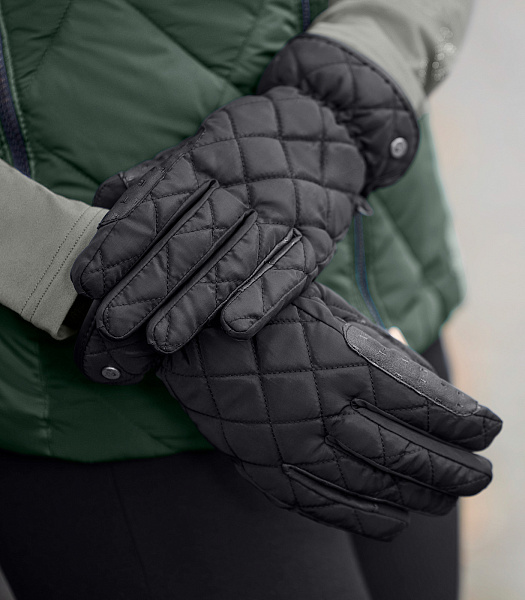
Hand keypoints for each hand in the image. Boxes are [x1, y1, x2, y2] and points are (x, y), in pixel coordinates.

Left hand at [71, 35, 417, 357]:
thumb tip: (105, 199)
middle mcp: (241, 186)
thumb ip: (158, 174)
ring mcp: (281, 211)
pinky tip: (235, 326)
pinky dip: (264, 296)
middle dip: (148, 284)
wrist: (329, 124)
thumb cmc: (251, 144)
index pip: (156, 205)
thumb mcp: (203, 143)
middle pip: (189, 240)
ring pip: (234, 260)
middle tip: (114, 324)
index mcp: (206, 160)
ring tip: (162, 339)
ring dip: (196, 301)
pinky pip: (292, 268)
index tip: (90, 280)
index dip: (120, 244)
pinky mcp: (316, 234)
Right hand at [156, 283, 501, 539]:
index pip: (430, 406)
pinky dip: (366, 519)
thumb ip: (382, 354)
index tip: (488, 429)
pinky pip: (325, 506)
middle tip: (482, 476)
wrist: (195, 329)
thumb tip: (431, 391)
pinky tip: (392, 521)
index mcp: (347, 363)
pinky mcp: (265, 468)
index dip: (468, 424)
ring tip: (445, 499)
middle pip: (410, 456)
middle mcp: (323, 410)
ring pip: (373, 488)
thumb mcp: (334, 313)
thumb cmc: (272, 310)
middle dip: (457, 472)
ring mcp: (292, 446)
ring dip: (420, 498)